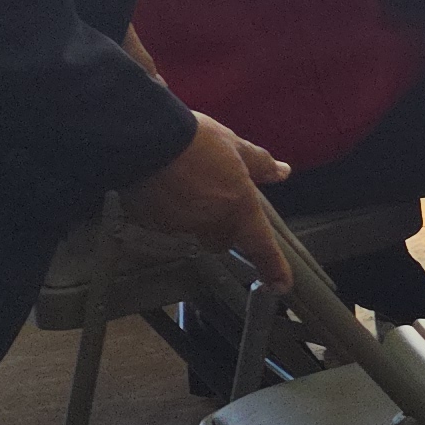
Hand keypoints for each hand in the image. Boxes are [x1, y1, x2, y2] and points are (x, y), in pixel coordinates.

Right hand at [123, 113, 290, 286]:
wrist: (143, 139)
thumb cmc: (193, 139)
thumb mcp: (235, 145)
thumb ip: (259, 163)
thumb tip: (281, 171)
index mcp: (237, 207)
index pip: (260, 246)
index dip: (272, 267)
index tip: (281, 285)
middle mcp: (209, 223)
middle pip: (221, 239)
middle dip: (222, 225)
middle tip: (217, 195)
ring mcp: (178, 226)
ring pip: (192, 230)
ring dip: (193, 214)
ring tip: (185, 180)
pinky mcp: (150, 223)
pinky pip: (165, 222)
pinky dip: (168, 209)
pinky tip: (163, 185)